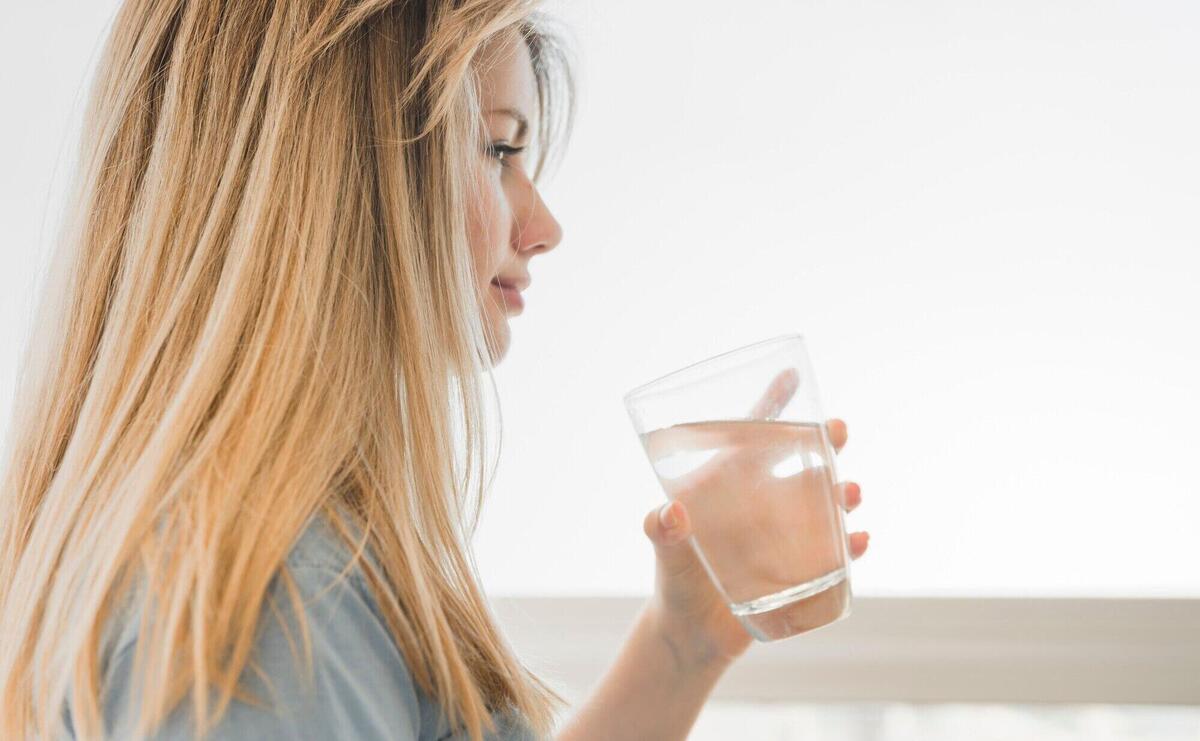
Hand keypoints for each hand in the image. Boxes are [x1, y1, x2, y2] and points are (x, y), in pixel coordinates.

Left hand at [641, 369, 869, 671]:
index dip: (771, 405)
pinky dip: (851, 547)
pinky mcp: (801, 571)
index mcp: (728, 486)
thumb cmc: (675, 581)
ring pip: (823, 503)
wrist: (693, 635)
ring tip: (851, 492)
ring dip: (842, 493)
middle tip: (838, 430)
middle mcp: (762, 503)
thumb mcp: (664, 552)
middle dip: (822, 442)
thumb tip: (669, 514)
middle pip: (798, 462)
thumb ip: (661, 531)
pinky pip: (834, 554)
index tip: (791, 374)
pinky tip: (860, 542)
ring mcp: (785, 535)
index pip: (750, 437)